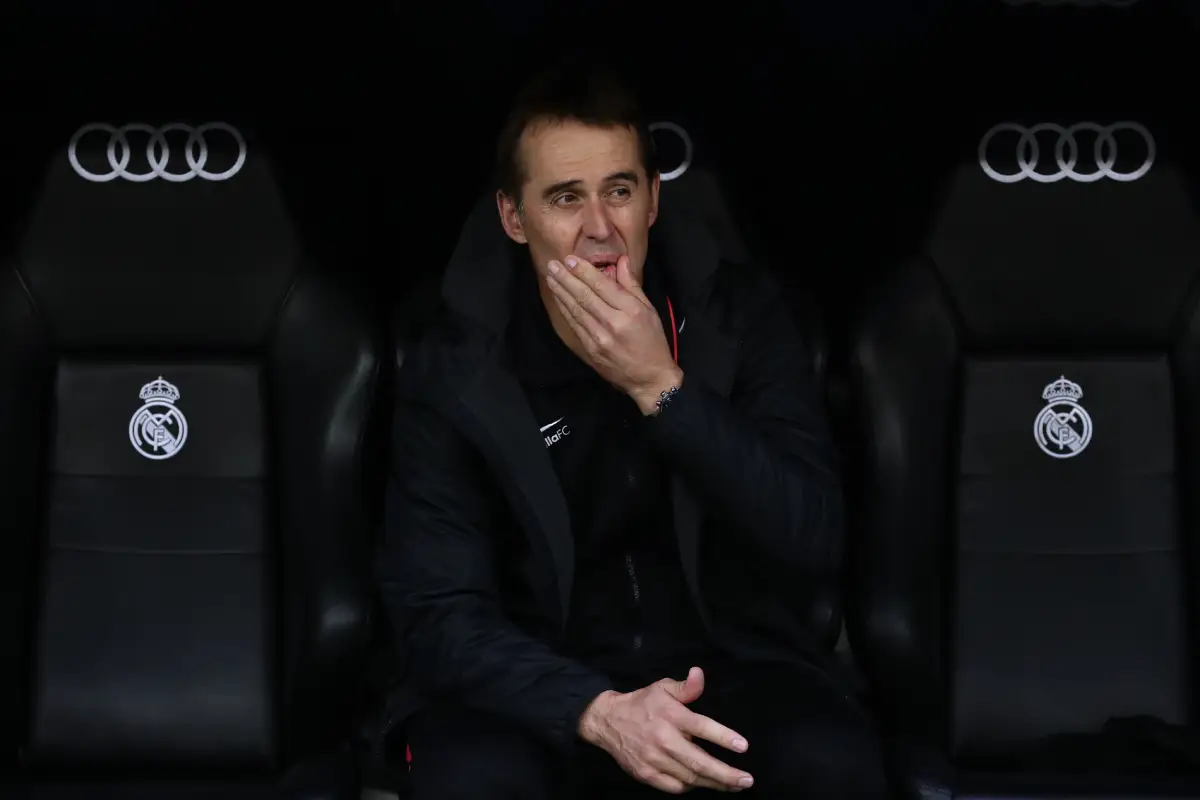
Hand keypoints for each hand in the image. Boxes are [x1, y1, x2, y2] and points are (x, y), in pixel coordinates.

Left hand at [546, 255, 682, 412]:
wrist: (649, 378)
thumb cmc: (653, 342)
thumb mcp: (650, 310)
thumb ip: (632, 285)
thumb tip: (621, 261)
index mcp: (630, 311)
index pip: (602, 286)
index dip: (583, 271)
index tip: (570, 259)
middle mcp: (613, 323)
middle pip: (584, 296)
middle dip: (566, 278)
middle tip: (552, 264)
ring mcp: (599, 338)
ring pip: (575, 309)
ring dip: (561, 291)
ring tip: (550, 277)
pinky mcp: (590, 349)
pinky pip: (574, 324)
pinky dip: (565, 309)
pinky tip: (558, 298)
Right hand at [578, 667, 753, 793]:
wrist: (607, 721)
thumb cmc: (642, 703)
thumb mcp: (662, 688)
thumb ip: (685, 687)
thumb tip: (700, 674)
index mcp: (670, 715)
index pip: (702, 727)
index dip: (724, 737)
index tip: (744, 747)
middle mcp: (663, 739)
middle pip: (699, 761)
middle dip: (726, 774)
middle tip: (747, 780)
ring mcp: (654, 760)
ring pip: (689, 778)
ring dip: (714, 783)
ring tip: (734, 785)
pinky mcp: (646, 774)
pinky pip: (674, 787)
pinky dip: (690, 787)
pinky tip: (704, 784)